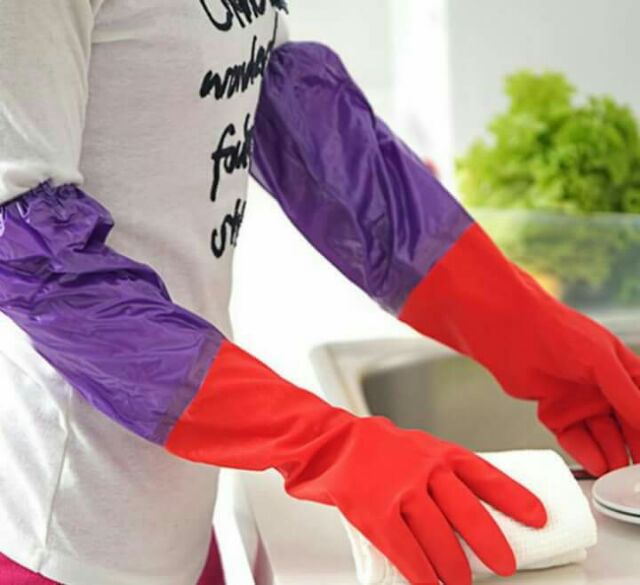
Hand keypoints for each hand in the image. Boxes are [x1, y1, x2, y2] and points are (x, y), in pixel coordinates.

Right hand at [283, 416, 546, 584]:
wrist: (326, 440)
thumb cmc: (369, 445)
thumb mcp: (412, 445)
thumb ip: (436, 469)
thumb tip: (459, 504)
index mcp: (436, 452)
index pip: (485, 475)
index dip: (515, 498)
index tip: (538, 517)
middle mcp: (424, 470)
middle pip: (469, 514)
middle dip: (491, 544)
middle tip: (505, 565)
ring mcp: (401, 491)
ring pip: (440, 539)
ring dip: (455, 569)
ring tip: (460, 583)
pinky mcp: (376, 513)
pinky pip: (407, 552)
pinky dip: (421, 575)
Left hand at [398, 224, 639, 477]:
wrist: (510, 332)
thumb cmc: (559, 332)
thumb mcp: (602, 360)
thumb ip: (627, 393)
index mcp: (622, 370)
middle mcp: (602, 388)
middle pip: (626, 426)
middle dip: (634, 448)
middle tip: (638, 473)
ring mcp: (578, 401)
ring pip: (602, 436)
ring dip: (612, 454)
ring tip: (620, 475)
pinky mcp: (554, 412)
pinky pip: (574, 437)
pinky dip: (586, 451)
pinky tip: (597, 464)